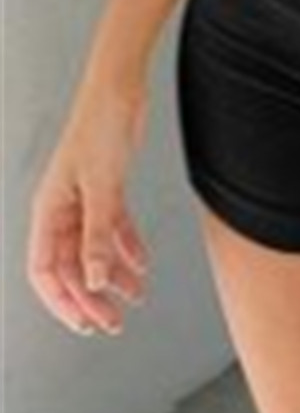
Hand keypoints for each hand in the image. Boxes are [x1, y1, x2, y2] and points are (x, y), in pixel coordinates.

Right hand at [26, 69, 152, 338]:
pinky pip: (113, 230)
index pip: (45, 270)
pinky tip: (142, 266)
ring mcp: (84, 201)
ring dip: (113, 277)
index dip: (63, 301)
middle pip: (72, 266)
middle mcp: (62, 209)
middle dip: (92, 297)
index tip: (86, 322)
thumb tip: (95, 281)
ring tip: (134, 298)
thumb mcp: (101, 188)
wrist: (121, 89)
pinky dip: (127, 249)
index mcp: (48, 210)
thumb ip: (97, 237)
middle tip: (114, 322)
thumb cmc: (100, 126)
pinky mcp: (106, 190)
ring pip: (94, 252)